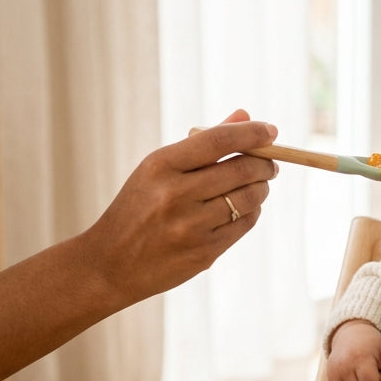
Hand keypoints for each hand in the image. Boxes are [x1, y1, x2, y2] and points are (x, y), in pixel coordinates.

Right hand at [83, 110, 277, 304]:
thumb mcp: (157, 170)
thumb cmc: (137, 208)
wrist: (109, 264)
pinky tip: (244, 208)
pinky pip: (245, 223)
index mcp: (160, 166)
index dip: (252, 132)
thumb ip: (202, 143)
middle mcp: (175, 195)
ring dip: (261, 187)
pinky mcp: (204, 252)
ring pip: (249, 197)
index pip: (219, 140)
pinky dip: (252, 211)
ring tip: (257, 184)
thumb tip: (245, 116)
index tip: (271, 130)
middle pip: (242, 168)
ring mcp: (191, 227)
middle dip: (265, 163)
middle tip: (270, 163)